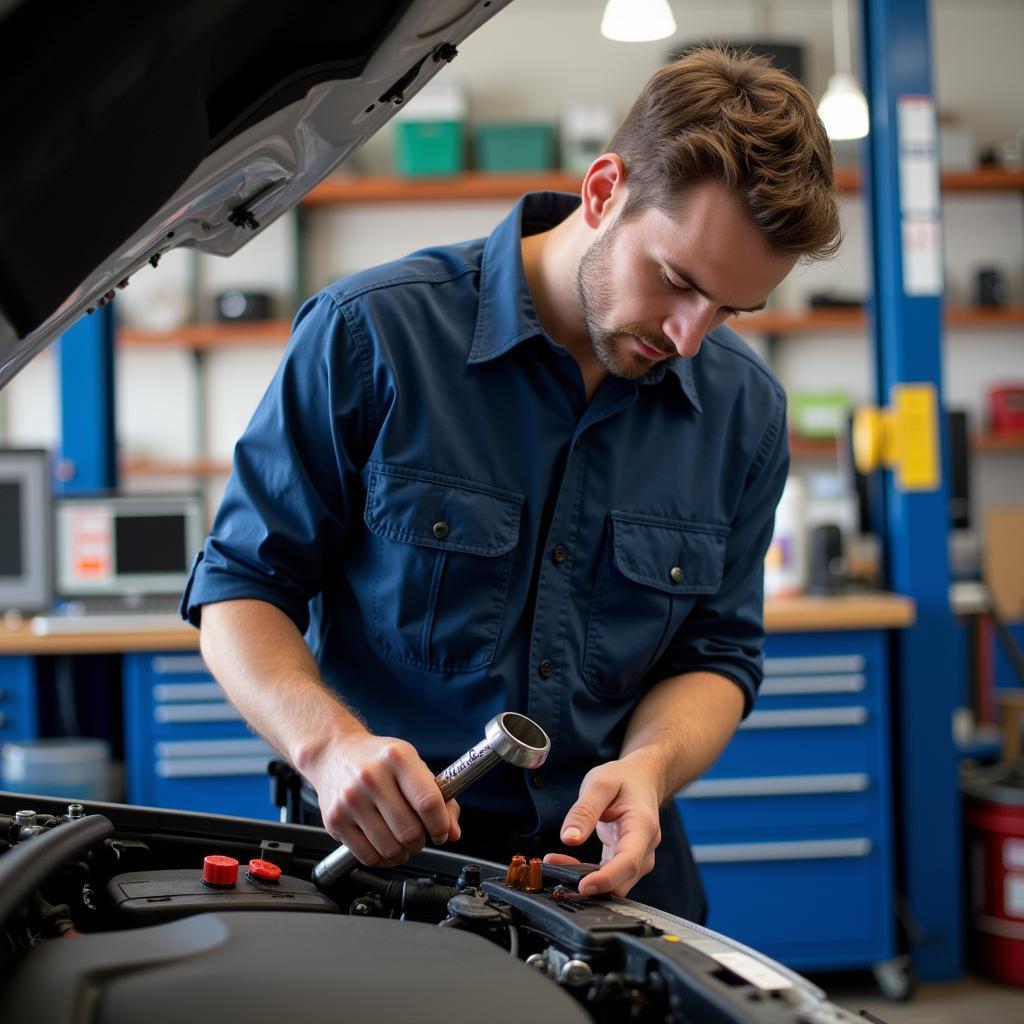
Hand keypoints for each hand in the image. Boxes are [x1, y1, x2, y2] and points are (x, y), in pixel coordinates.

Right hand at [306, 733, 460, 867]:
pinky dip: (383, 860)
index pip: (428, 802)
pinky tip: (385, 846)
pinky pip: (368, 857)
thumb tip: (453, 832)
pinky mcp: (334, 820)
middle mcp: (371, 776)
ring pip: (390, 848)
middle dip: (421, 841)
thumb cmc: (379, 760)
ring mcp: (350, 799)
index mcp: (397, 757)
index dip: (440, 825)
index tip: (441, 831)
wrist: (333, 753)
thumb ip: (440, 797)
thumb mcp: (413, 765)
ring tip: (402, 841)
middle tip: (419, 835)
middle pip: (409, 831)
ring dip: (403, 853)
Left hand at [544, 756, 660, 897]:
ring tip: (554, 860)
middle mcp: (645, 848)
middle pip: (621, 881)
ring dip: (585, 878)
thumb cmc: (623, 779)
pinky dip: (587, 874)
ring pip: (614, 884)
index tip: (582, 886)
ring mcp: (639, 858)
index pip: (629, 862)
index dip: (606, 879)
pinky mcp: (626, 861)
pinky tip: (565, 861)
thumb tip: (568, 839)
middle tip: (554, 865)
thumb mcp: (600, 783)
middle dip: (590, 881)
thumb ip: (584, 811)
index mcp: (643, 826)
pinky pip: (608, 876)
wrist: (641, 779)